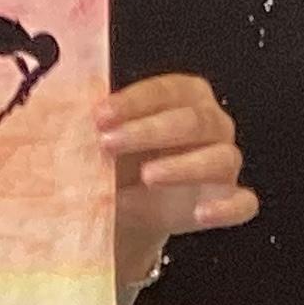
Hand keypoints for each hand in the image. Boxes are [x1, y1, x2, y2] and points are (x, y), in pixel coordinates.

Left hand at [101, 72, 257, 288]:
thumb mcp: (104, 137)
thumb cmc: (119, 158)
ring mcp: (223, 162)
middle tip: (109, 144)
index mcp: (184, 97)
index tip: (99, 116)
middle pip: (194, 120)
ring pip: (221, 157)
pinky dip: (226, 208)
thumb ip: (95, 126)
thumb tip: (60, 117)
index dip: (134, 102)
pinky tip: (200, 213)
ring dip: (183, 166)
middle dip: (150, 131)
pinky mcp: (228, 200)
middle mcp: (211, 125)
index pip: (167, 90)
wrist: (127, 204)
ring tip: (147, 176)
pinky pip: (243, 203)